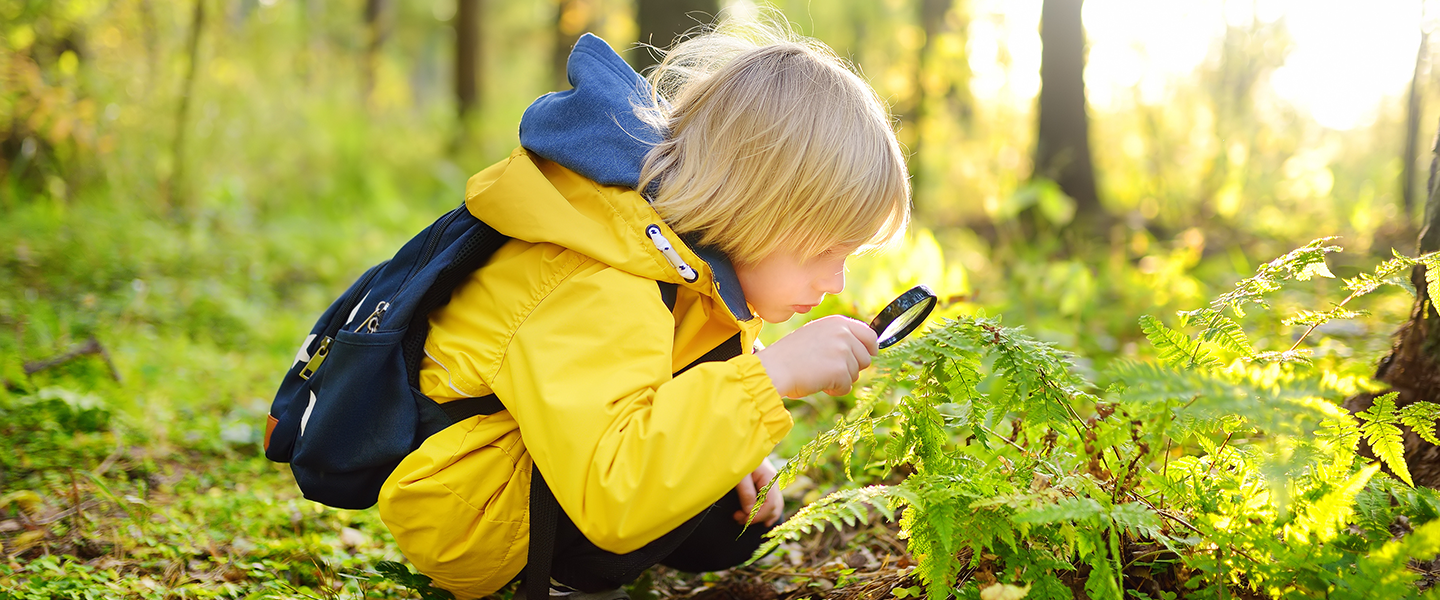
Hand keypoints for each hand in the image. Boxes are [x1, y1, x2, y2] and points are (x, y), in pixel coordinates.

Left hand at [734, 458, 782, 526]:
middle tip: (738, 519)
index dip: (758, 515)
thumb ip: (746, 493)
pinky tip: (756, 518)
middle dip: (757, 517)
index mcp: (769, 477)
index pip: (770, 503)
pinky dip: (765, 512)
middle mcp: (773, 481)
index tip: (743, 519)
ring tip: (743, 521)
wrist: (736, 441)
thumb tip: (750, 512)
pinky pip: (771, 502)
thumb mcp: (739, 474)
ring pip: (775, 506)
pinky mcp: (765, 483)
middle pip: (774, 507)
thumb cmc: (736, 455)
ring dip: (760, 516)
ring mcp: (771, 482)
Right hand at [755, 315, 877, 396]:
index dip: (870, 348)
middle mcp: (843, 333)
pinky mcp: (840, 370)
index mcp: (837, 322)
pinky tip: (818, 383)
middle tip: (829, 369)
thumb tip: (866, 351)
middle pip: (865, 358)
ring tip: (819, 374)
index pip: (869, 334)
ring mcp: (843, 351)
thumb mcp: (816, 335)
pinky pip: (847, 387)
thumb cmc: (791, 355)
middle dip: (851, 368)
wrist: (775, 368)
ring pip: (856, 374)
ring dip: (840, 379)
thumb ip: (838, 337)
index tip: (869, 355)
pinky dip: (834, 389)